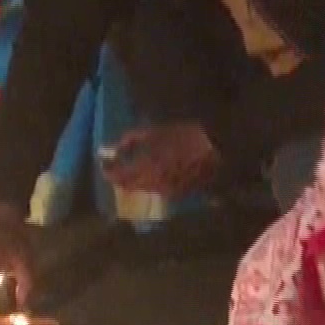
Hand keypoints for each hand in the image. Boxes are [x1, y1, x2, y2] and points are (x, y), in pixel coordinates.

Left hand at [102, 124, 218, 198]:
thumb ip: (131, 140)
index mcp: (145, 167)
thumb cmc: (186, 134)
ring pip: (143, 190)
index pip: (117, 176)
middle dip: (121, 177)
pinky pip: (157, 190)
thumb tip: (114, 148)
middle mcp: (152, 184)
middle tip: (118, 167)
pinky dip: (151, 183)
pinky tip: (155, 172)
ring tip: (136, 168)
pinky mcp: (179, 194)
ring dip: (136, 181)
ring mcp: (166, 191)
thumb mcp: (155, 131)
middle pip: (128, 187)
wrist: (219, 147)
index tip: (105, 163)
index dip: (108, 170)